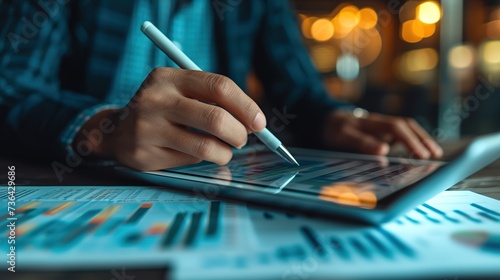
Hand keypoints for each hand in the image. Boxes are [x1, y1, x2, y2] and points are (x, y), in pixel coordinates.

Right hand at [73, 68, 266, 169]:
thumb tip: (254, 122)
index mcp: (169, 78)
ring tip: (224, 151)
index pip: (218, 87)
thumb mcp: (180, 91)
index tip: (260, 123)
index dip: (246, 105)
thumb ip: (213, 100)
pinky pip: (189, 162)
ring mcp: (148, 129)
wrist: (116, 130)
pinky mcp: (145, 155)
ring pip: (205, 147)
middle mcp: (156, 100)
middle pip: (215, 118)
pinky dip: (202, 160)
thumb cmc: (163, 108)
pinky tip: (195, 154)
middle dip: (239, 133)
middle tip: (243, 140)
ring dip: (224, 153)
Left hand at [323, 110, 442, 158]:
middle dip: (421, 139)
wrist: (329, 120)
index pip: (395, 128)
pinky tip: (422, 152)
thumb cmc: (336, 130)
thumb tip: (383, 151)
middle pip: (406, 126)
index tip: (421, 154)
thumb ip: (361, 143)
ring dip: (421, 139)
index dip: (409, 140)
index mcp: (371, 121)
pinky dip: (414, 141)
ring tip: (434, 154)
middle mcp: (381, 121)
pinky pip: (402, 133)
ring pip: (407, 128)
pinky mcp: (384, 131)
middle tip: (434, 155)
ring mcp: (383, 125)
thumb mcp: (343, 137)